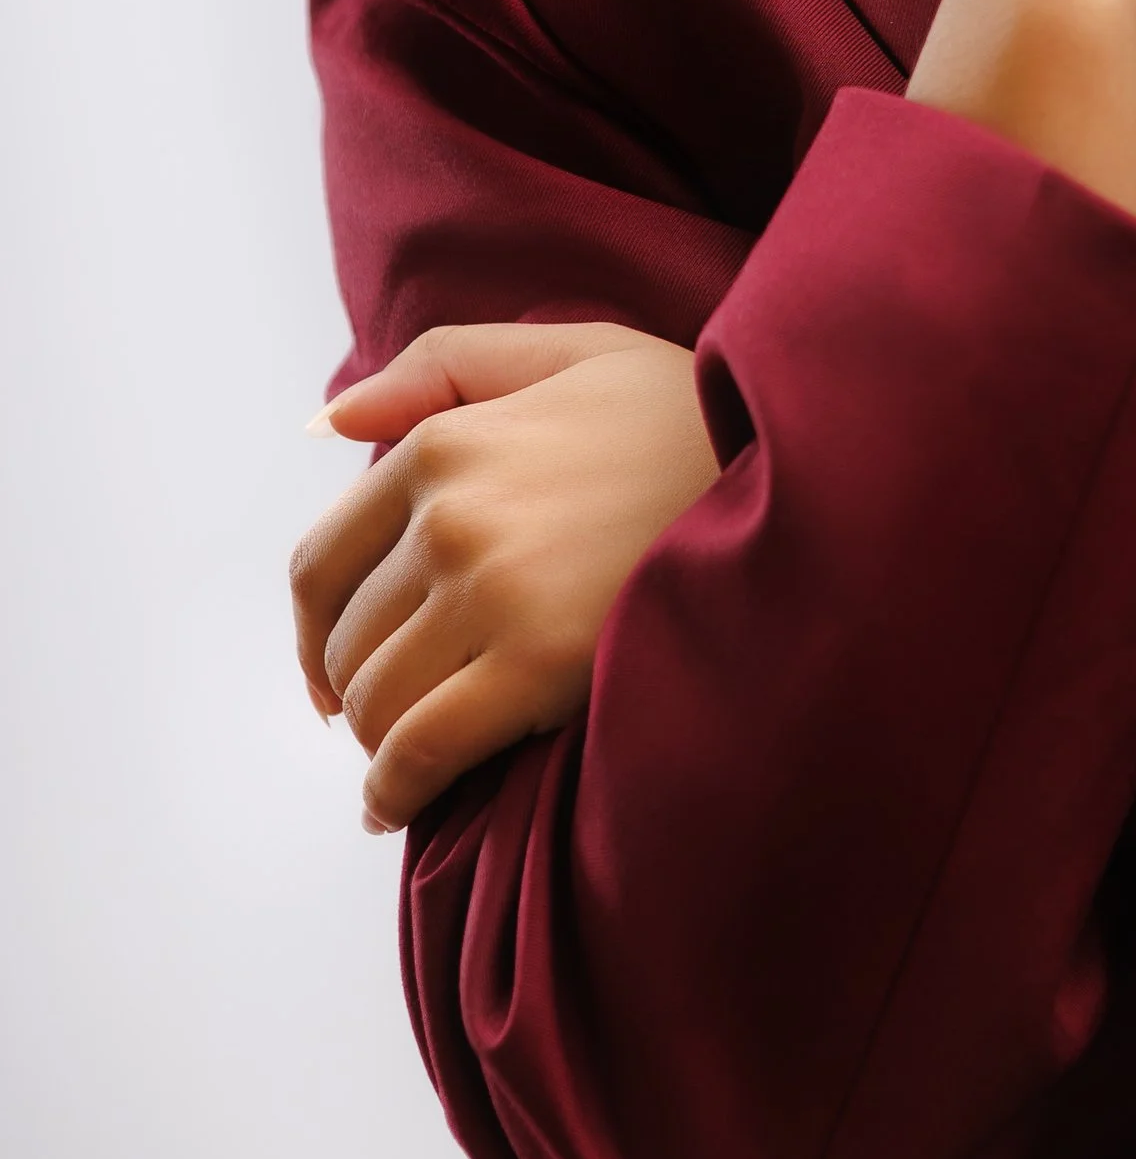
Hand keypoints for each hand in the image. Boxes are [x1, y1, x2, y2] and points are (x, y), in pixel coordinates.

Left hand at [290, 322, 715, 829]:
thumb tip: (328, 425)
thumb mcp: (572, 353)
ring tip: (413, 763)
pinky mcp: (535, 663)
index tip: (335, 674)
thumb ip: (442, 368)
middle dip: (362, 693)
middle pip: (348, 642)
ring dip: (382, 746)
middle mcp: (450, 516)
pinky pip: (420, 748)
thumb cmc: (687, 415)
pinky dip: (392, 789)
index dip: (316, 635)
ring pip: (378, 701)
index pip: (322, 566)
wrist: (795, 471)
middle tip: (401, 719)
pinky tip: (396, 805)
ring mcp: (490, 591)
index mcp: (444, 446)